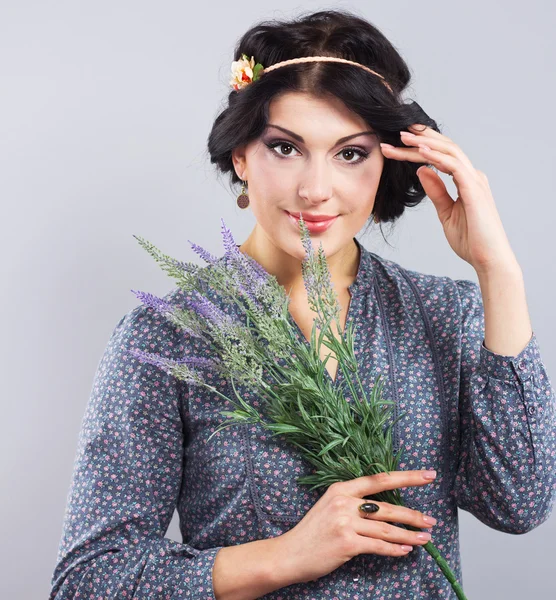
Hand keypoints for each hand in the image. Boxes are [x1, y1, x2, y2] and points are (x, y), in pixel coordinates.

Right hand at [273, 470, 437, 585]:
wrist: (290, 553)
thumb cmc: (312, 532)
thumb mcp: (329, 507)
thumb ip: (353, 503)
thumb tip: (384, 507)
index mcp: (341, 489)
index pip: (379, 479)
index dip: (406, 477)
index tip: (427, 476)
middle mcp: (344, 502)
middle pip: (388, 506)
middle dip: (413, 514)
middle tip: (431, 519)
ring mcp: (345, 523)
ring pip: (387, 529)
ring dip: (410, 534)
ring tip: (426, 537)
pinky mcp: (347, 544)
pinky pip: (379, 547)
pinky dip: (395, 550)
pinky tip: (406, 550)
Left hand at [380, 124, 517, 273]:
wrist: (488, 259)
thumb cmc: (471, 240)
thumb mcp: (446, 213)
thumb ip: (436, 191)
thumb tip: (421, 171)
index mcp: (467, 181)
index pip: (442, 156)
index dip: (423, 146)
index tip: (401, 143)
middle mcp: (472, 176)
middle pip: (445, 148)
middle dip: (421, 138)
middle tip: (398, 132)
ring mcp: (474, 180)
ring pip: (448, 151)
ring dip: (424, 143)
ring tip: (403, 137)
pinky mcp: (473, 189)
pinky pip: (453, 165)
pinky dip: (435, 156)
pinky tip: (420, 151)